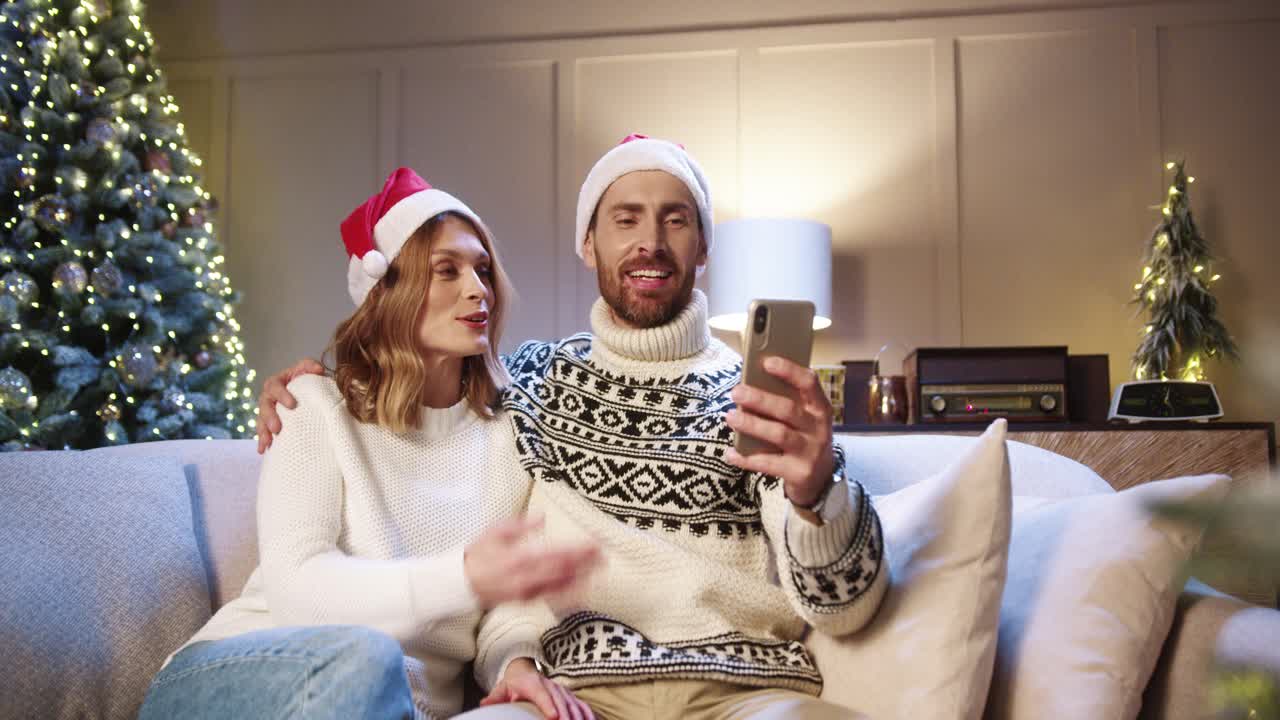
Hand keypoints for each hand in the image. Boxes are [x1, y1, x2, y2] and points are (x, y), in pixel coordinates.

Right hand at [256, 357, 324, 453]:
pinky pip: (263, 432)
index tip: (292, 405)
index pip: (275, 386)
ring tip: (268, 442)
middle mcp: (269, 396)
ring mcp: (268, 411)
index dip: (281, 395)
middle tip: (277, 428)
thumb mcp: (308, 369)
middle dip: (269, 417)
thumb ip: (311, 366)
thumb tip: (319, 370)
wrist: (307, 392)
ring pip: (260, 420)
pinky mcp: (269, 423)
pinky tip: (263, 450)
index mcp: (277, 382)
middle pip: (264, 405)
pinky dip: (262, 441)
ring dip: (263, 432)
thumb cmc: (307, 379)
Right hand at [465, 516, 600, 608]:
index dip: (577, 550)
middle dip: (585, 563)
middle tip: (603, 555)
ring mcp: (526, 592)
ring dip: (582, 578)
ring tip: (599, 571)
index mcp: (519, 558)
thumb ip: (520, 525)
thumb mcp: (495, 532)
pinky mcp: (525, 601)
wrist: (460, 583)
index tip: (594, 543)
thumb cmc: (478, 554)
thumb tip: (542, 517)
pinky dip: (570, 595)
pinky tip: (584, 591)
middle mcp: (526, 578)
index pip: (556, 553)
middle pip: (563, 570)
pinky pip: (552, 599)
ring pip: (560, 587)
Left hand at [481, 658, 594, 719]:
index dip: (548, 705)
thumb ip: (495, 697)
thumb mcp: (502, 688)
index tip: (554, 717)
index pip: (542, 694)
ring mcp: (560, 689)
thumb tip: (484, 704)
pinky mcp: (567, 695)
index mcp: (533, 684)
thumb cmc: (513, 683)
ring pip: (572, 702)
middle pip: (560, 699)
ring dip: (578, 714)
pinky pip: (579, 704)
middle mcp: (549, 685)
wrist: (524, 670)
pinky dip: (587, 712)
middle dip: (566, 713)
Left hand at [724, 356, 834, 506]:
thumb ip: (785, 401)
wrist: (820, 478)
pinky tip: (730, 453)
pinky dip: (746, 458)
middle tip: (736, 392)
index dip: (789, 370)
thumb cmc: (803, 437)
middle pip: (788, 409)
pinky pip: (768, 463)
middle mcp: (818, 428)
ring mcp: (810, 451)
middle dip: (760, 399)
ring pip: (779, 434)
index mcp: (819, 408)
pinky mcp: (799, 472)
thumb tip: (750, 384)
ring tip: (730, 417)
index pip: (809, 383)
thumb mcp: (803, 418)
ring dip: (752, 424)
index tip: (767, 361)